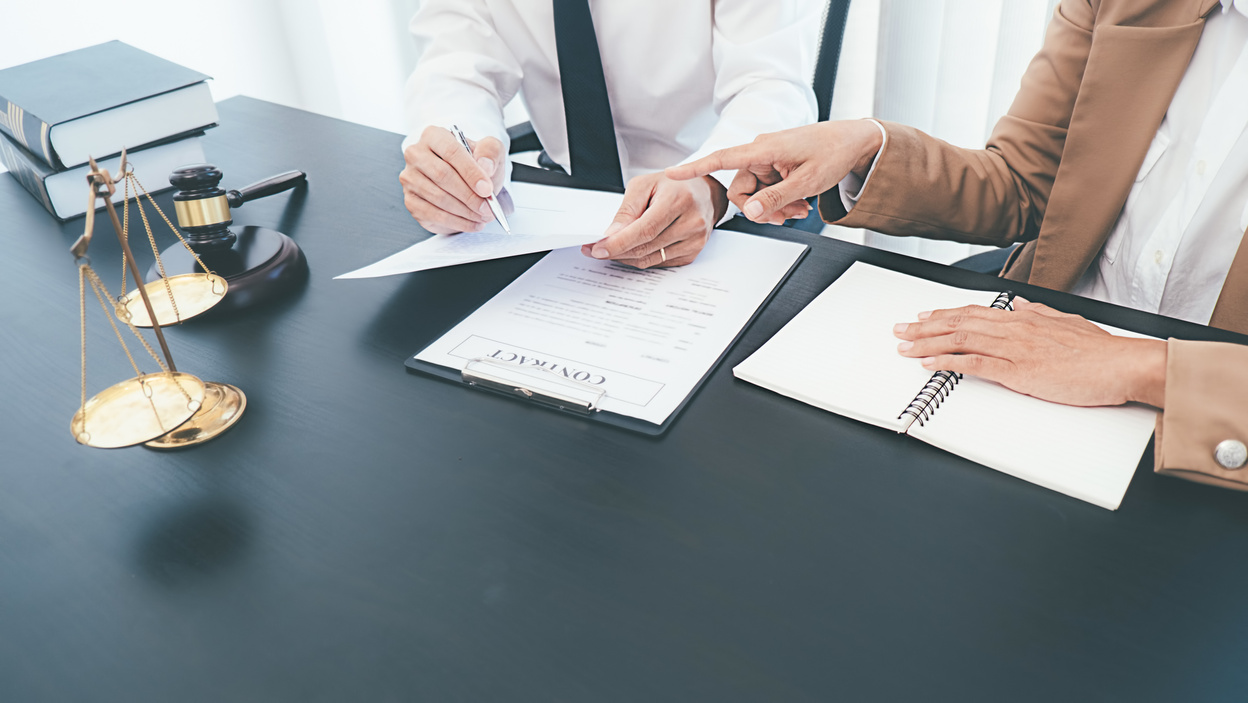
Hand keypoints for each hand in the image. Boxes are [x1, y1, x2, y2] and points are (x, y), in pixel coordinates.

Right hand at [400, 126, 505, 233]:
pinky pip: (432, 214)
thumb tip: (484, 165)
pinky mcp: (410, 201)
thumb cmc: (476, 164)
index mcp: (434, 135)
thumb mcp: (491, 151)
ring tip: (483, 216)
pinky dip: (456, 222)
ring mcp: (410, 178)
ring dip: (465, 211)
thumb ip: (490, 152)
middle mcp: (416, 154)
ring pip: (438, 198)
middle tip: (488, 208)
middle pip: (442, 176)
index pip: (451, 152)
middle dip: (469, 196)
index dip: (471, 172)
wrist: (468, 183)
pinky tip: (472, 223)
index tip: (487, 190)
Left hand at [580, 172, 728, 267]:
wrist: (704, 193)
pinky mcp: (692, 253)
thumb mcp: (645, 185)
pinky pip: (659, 263)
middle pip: (646, 247)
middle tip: (595, 250)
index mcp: (679, 200)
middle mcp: (692, 223)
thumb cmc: (674, 186)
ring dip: (626, 257)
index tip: (597, 249)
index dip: (618, 243)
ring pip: (650, 259)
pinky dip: (641, 259)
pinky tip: (631, 250)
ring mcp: (695, 241)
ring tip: (611, 249)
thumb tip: (611, 235)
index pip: (644, 230)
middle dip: (616, 251)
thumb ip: (627, 210)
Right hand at [665, 120, 883, 223]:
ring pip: (756, 194)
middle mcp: (760, 152)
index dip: (694, 168)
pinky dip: (782, 200)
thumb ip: (775, 199)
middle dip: (761, 208)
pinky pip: (767, 189)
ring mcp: (768, 160)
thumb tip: (748, 213)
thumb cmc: (833, 153)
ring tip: (801, 209)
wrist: (854, 141)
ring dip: (776, 206)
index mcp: (763, 149)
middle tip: (788, 216)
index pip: (720, 159)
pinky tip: (801, 203)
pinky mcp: (776, 166)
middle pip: (741, 190)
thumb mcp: (806, 183)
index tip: (671, 174)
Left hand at [892, 301, 1167, 407]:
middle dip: (925, 326)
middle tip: (900, 328)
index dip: (945, 313)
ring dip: (927, 343)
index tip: (924, 316)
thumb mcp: (1067, 322)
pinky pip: (973, 364)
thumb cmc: (1101, 351)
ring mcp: (1014, 349)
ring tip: (904, 345)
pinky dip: (946, 363)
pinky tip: (927, 364)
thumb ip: (1040, 312)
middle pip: (959, 323)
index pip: (975, 312)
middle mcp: (1015, 329)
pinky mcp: (1018, 371)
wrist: (1123, 365)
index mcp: (1025, 318)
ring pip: (960, 340)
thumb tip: (1020, 303)